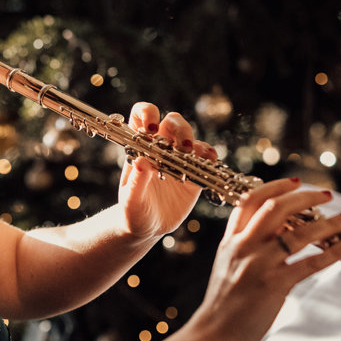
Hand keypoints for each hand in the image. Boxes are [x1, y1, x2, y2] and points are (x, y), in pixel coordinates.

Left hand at [119, 103, 215, 238]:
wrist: (148, 227)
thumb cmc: (133, 211)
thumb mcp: (131, 200)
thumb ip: (136, 182)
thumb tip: (141, 162)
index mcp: (139, 147)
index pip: (141, 115)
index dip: (147, 113)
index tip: (151, 129)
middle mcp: (159, 147)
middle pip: (171, 122)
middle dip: (179, 128)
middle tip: (181, 146)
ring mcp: (178, 158)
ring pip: (189, 136)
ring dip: (193, 141)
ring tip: (192, 155)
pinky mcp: (193, 172)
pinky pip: (204, 156)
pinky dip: (208, 154)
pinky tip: (209, 160)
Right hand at [179, 178, 340, 340]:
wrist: (213, 333)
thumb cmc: (223, 302)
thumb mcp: (227, 264)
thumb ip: (245, 244)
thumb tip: (276, 231)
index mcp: (230, 240)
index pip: (251, 200)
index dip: (276, 186)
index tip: (297, 181)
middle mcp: (244, 246)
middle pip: (276, 208)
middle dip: (306, 197)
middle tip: (327, 195)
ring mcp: (258, 264)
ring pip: (298, 233)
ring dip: (328, 223)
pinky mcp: (273, 285)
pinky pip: (309, 264)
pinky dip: (332, 253)